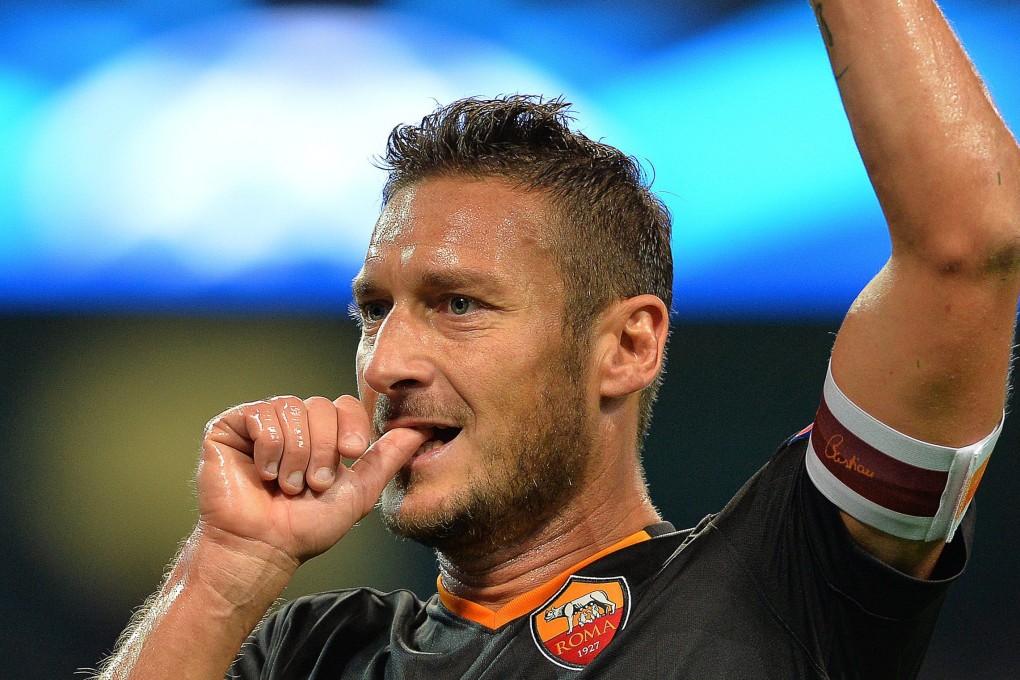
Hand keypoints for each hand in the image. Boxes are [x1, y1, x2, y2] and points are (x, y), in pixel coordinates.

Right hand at [197, 395, 427, 566]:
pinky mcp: (230, 427)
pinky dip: (269, 447)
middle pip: (320, 404)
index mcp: (321, 435)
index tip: (351, 454)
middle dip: (322, 448)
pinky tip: (263, 474)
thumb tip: (421, 431)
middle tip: (312, 484)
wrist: (262, 547)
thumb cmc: (305, 527)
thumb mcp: (358, 492)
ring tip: (286, 485)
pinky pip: (260, 414)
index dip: (351, 425)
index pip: (343, 404)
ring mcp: (260, 424)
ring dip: (295, 454)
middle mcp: (291, 424)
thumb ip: (387, 459)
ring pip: (291, 408)